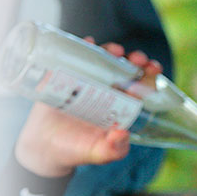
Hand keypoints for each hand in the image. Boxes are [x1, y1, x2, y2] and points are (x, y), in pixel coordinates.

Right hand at [12, 40, 161, 176]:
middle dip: (134, 60)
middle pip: (125, 69)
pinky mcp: (66, 76)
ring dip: (111, 51)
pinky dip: (83, 46)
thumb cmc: (75, 150)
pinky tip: (87, 42)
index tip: (153, 68)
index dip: (149, 75)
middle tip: (136, 59)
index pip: (140, 87)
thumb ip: (112, 150)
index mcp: (120, 107)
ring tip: (114, 51)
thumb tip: (122, 133)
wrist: (43, 146)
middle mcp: (106, 91)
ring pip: (104, 60)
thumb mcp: (96, 153)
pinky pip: (76, 57)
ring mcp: (87, 82)